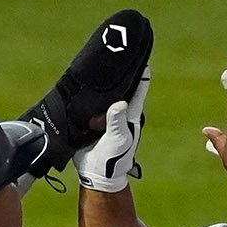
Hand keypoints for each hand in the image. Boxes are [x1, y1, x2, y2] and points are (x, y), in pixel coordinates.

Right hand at [74, 65, 149, 192]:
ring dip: (102, 83)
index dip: (141, 72)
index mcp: (129, 114)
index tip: (143, 55)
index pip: (138, 88)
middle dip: (119, 72)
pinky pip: (91, 103)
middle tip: (117, 52)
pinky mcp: (91, 120)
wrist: (95, 174)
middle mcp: (119, 111)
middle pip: (121, 87)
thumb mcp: (118, 140)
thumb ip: (117, 122)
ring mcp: (105, 116)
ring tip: (99, 64)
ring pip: (105, 94)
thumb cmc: (113, 159)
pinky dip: (88, 95)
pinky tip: (83, 84)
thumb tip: (121, 103)